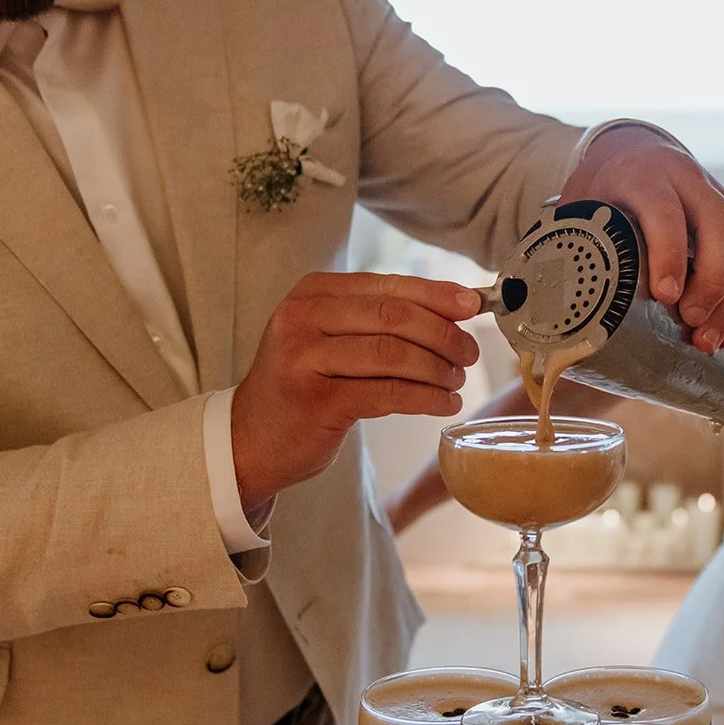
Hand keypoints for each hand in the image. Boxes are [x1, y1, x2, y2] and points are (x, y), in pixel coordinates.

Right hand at [231, 272, 479, 511]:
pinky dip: (425, 398)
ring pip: (393, 354)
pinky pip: (387, 393)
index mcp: (312, 292)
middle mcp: (303, 318)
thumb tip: (457, 307)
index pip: (387, 286)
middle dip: (443, 335)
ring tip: (456, 382)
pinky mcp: (317, 402)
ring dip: (437, 369)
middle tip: (469, 354)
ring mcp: (305, 359)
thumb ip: (378, 319)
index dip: (436, 295)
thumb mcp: (330, 337)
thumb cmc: (304, 385)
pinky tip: (442, 404)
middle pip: (394, 317)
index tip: (473, 306)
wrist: (250, 438)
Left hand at [559, 126, 723, 353]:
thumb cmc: (602, 190)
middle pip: (720, 227)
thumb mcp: (581, 205)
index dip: (670, 253)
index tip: (666, 296)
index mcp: (645, 174)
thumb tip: (544, 312)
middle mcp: (690, 184)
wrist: (632, 153)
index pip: (665, 211)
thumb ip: (567, 246)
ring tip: (712, 344)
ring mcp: (719, 202)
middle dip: (712, 282)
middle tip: (693, 324)